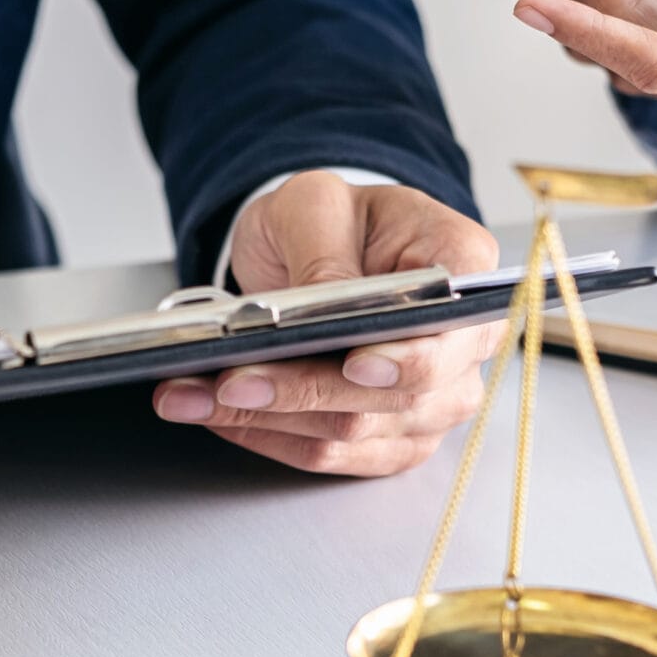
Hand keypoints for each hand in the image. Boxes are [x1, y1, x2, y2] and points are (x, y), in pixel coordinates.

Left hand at [151, 173, 501, 476]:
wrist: (322, 250)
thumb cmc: (337, 221)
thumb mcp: (318, 203)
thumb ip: (325, 249)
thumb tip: (324, 304)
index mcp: (467, 269)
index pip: (454, 328)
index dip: (410, 357)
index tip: (353, 363)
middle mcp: (464, 346)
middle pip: (396, 395)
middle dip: (304, 391)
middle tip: (230, 380)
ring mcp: (434, 402)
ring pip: (352, 431)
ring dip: (264, 418)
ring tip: (190, 394)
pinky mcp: (390, 439)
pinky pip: (326, 453)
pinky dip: (262, 435)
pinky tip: (210, 411)